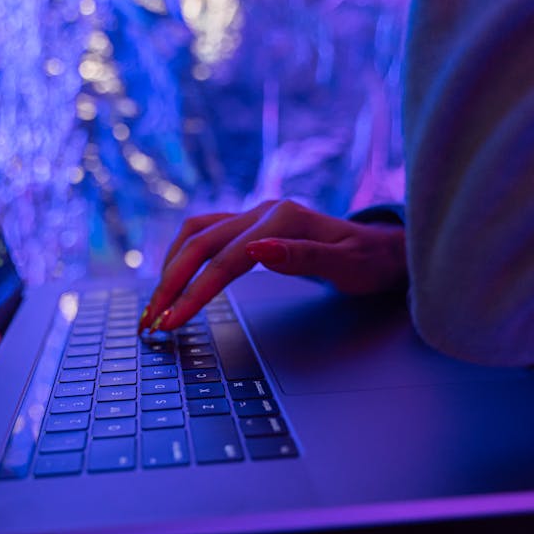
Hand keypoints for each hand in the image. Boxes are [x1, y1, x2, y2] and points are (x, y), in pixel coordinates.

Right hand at [139, 200, 406, 331]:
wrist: (383, 249)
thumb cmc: (369, 262)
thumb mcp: (347, 266)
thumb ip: (302, 257)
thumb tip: (257, 250)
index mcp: (283, 219)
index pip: (226, 260)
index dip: (195, 293)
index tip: (172, 322)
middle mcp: (262, 211)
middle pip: (199, 244)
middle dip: (170, 284)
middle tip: (149, 322)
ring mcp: (254, 215)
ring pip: (195, 234)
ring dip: (169, 268)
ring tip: (154, 304)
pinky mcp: (249, 224)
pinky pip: (204, 233)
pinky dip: (181, 255)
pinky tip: (172, 278)